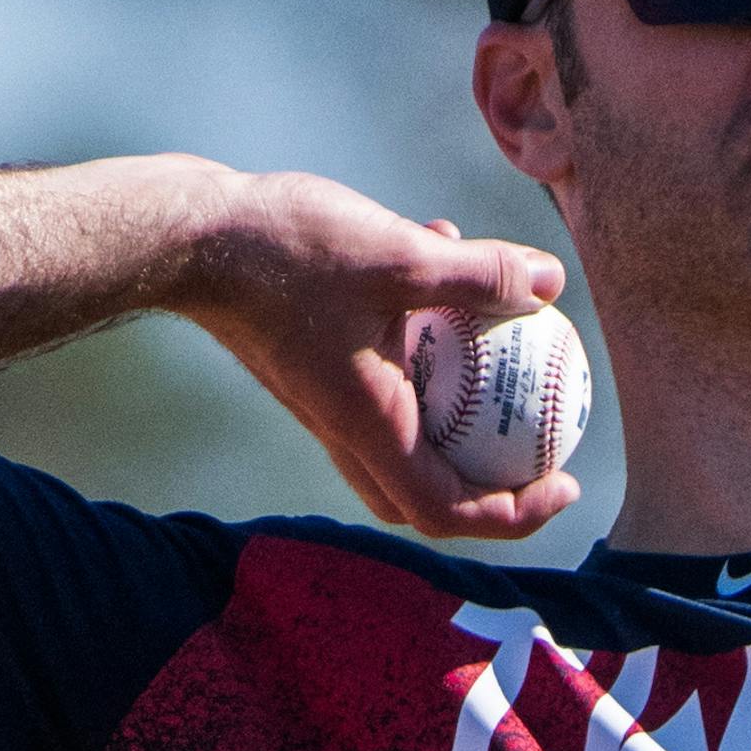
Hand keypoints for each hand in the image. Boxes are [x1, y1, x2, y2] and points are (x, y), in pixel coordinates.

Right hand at [174, 167, 580, 539]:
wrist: (187, 235)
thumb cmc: (283, 249)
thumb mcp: (400, 253)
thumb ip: (479, 275)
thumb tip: (549, 283)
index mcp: (370, 428)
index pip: (448, 511)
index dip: (513, 515)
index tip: (563, 485)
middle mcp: (347, 429)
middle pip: (428, 494)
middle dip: (494, 486)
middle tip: (545, 451)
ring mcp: (329, 400)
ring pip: (410, 432)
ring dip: (465, 403)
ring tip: (513, 341)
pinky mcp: (318, 362)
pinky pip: (389, 373)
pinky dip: (429, 340)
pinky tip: (447, 250)